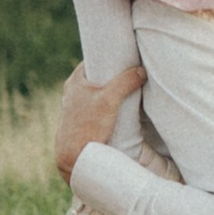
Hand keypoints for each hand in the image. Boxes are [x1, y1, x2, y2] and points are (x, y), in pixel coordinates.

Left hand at [53, 59, 144, 182]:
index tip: (122, 57)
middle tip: (130, 75)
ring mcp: (75, 108)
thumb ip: (126, 82)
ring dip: (108, 93)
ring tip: (127, 93)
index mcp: (75, 81)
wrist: (73, 157)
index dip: (106, 58)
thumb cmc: (88, 126)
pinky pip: (95, 108)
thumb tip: (141, 71)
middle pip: (95, 77)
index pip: (91, 61)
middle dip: (111, 76)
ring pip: (94, 93)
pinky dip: (105, 106)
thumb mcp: (110, 100)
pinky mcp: (80, 122)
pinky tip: (117, 111)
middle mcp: (72, 92)